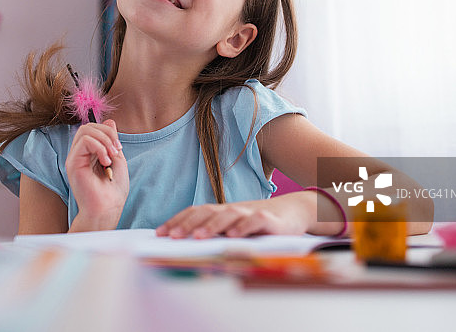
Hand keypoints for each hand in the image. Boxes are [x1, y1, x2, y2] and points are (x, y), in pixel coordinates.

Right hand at [66, 119, 128, 230]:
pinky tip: (105, 161)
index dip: (108, 132)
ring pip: (85, 130)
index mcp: (89, 153)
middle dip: (107, 133)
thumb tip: (110, 121)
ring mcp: (74, 158)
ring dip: (104, 140)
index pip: (93, 129)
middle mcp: (79, 154)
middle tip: (117, 150)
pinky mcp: (72, 163)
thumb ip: (112, 141)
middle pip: (88, 126)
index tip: (119, 148)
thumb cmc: (113, 190)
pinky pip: (84, 141)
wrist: (108, 207)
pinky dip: (99, 147)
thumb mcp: (117, 158)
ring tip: (111, 156)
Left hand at [156, 192, 313, 238]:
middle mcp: (233, 210)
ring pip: (228, 215)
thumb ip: (215, 233)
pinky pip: (255, 221)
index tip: (160, 234)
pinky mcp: (270, 220)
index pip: (195, 213)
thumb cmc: (259, 224)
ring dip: (212, 225)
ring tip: (197, 237)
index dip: (177, 221)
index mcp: (221, 212)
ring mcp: (250, 213)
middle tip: (172, 236)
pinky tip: (233, 236)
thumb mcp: (234, 228)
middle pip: (206, 212)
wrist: (295, 211)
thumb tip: (184, 245)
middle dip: (187, 224)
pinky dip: (243, 227)